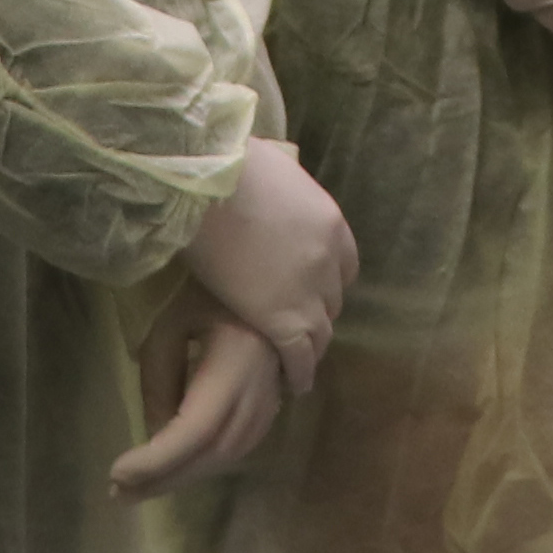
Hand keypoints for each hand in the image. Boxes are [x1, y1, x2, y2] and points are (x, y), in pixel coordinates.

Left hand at [108, 309, 288, 501]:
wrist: (273, 287)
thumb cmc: (212, 295)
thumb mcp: (172, 325)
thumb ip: (159, 378)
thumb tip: (154, 433)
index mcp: (235, 363)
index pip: (196, 429)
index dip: (159, 459)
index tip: (118, 472)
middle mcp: (260, 391)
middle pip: (211, 454)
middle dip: (164, 478)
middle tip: (119, 493)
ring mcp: (271, 403)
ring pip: (226, 458)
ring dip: (182, 477)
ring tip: (138, 488)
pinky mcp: (271, 409)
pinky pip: (237, 449)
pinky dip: (202, 465)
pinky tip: (173, 469)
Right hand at [176, 138, 352, 390]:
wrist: (207, 186)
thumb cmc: (229, 166)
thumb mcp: (273, 168)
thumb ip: (283, 188)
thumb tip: (274, 178)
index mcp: (331, 224)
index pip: (344, 266)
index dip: (326, 282)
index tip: (309, 292)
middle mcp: (330, 262)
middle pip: (332, 301)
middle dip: (317, 314)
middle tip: (296, 327)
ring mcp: (310, 294)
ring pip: (321, 335)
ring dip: (310, 350)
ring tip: (295, 366)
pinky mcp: (284, 321)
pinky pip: (299, 358)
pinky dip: (298, 375)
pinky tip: (290, 386)